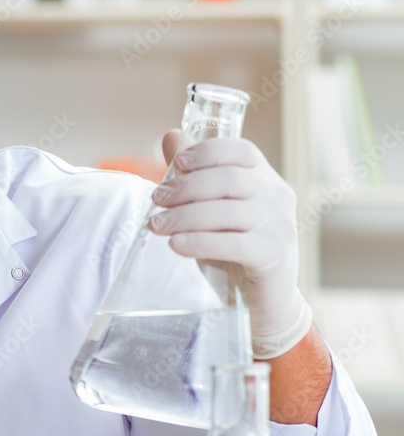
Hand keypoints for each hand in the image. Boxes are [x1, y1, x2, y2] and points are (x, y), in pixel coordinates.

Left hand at [149, 130, 310, 358]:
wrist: (261, 300)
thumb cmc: (232, 248)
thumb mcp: (211, 208)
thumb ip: (193, 174)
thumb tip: (172, 135)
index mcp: (264, 178)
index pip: (241, 151)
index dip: (208, 152)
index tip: (178, 164)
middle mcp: (277, 195)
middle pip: (228, 179)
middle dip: (185, 188)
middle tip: (156, 201)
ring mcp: (280, 225)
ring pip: (227, 211)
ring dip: (184, 217)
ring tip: (156, 226)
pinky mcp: (274, 255)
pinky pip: (234, 243)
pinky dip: (201, 242)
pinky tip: (176, 245)